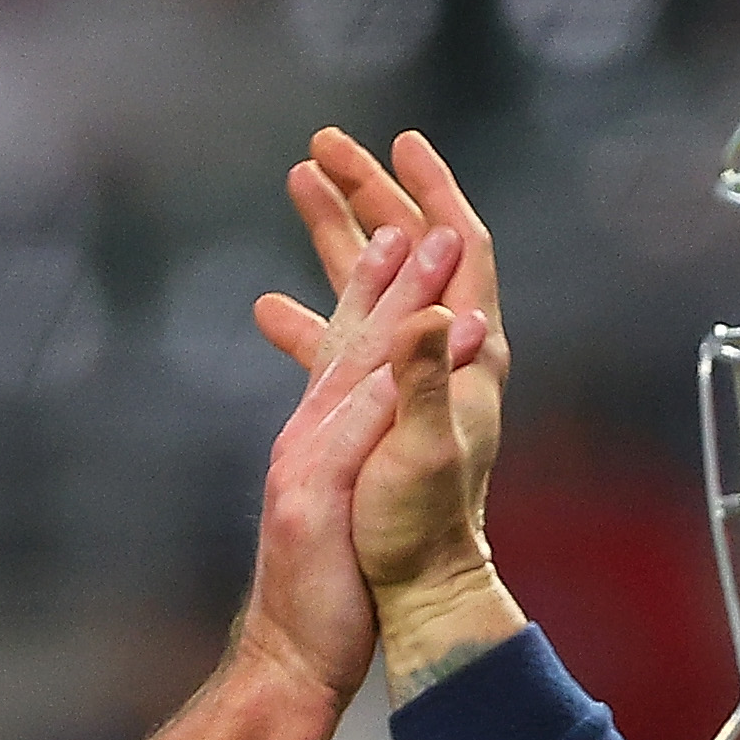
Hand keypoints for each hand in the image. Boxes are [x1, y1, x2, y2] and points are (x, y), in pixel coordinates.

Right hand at [255, 132, 513, 668]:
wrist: (407, 598)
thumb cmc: (414, 539)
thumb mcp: (419, 456)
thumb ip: (423, 382)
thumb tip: (434, 310)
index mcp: (464, 361)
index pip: (461, 252)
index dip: (432, 191)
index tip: (400, 141)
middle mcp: (442, 364)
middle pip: (411, 257)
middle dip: (368, 197)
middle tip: (323, 146)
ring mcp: (407, 389)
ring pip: (373, 292)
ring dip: (337, 239)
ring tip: (297, 188)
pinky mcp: (377, 420)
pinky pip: (346, 346)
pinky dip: (314, 314)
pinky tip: (274, 308)